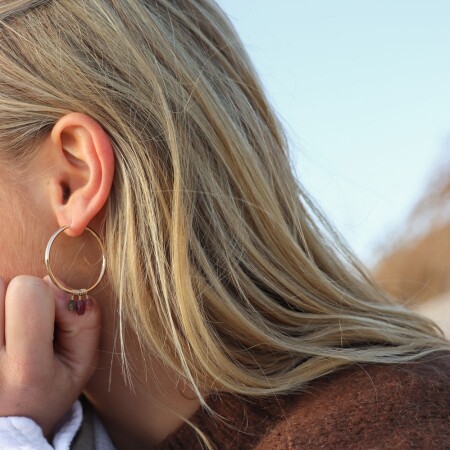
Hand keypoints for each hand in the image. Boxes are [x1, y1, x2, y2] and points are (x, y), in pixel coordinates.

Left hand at [0, 275, 100, 436]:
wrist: (7, 424)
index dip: (46, 295)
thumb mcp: (82, 366)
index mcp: (26, 368)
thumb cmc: (48, 390)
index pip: (30, 292)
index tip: (49, 318)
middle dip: (18, 295)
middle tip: (25, 323)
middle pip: (0, 284)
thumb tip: (59, 284)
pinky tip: (1, 334)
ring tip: (10, 328)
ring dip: (1, 302)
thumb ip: (86, 323)